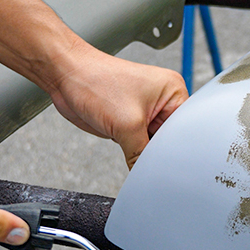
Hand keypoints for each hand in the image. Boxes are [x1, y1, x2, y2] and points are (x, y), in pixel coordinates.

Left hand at [44, 41, 187, 167]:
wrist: (66, 75)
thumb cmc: (95, 82)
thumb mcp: (127, 125)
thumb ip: (141, 154)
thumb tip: (146, 175)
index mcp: (173, 91)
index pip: (184, 130)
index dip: (175, 149)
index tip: (168, 167)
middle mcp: (163, 100)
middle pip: (169, 139)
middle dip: (158, 152)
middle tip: (151, 165)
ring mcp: (146, 111)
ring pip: (153, 144)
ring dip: (144, 152)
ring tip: (136, 154)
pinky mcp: (130, 120)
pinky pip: (139, 143)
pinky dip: (134, 151)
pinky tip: (130, 154)